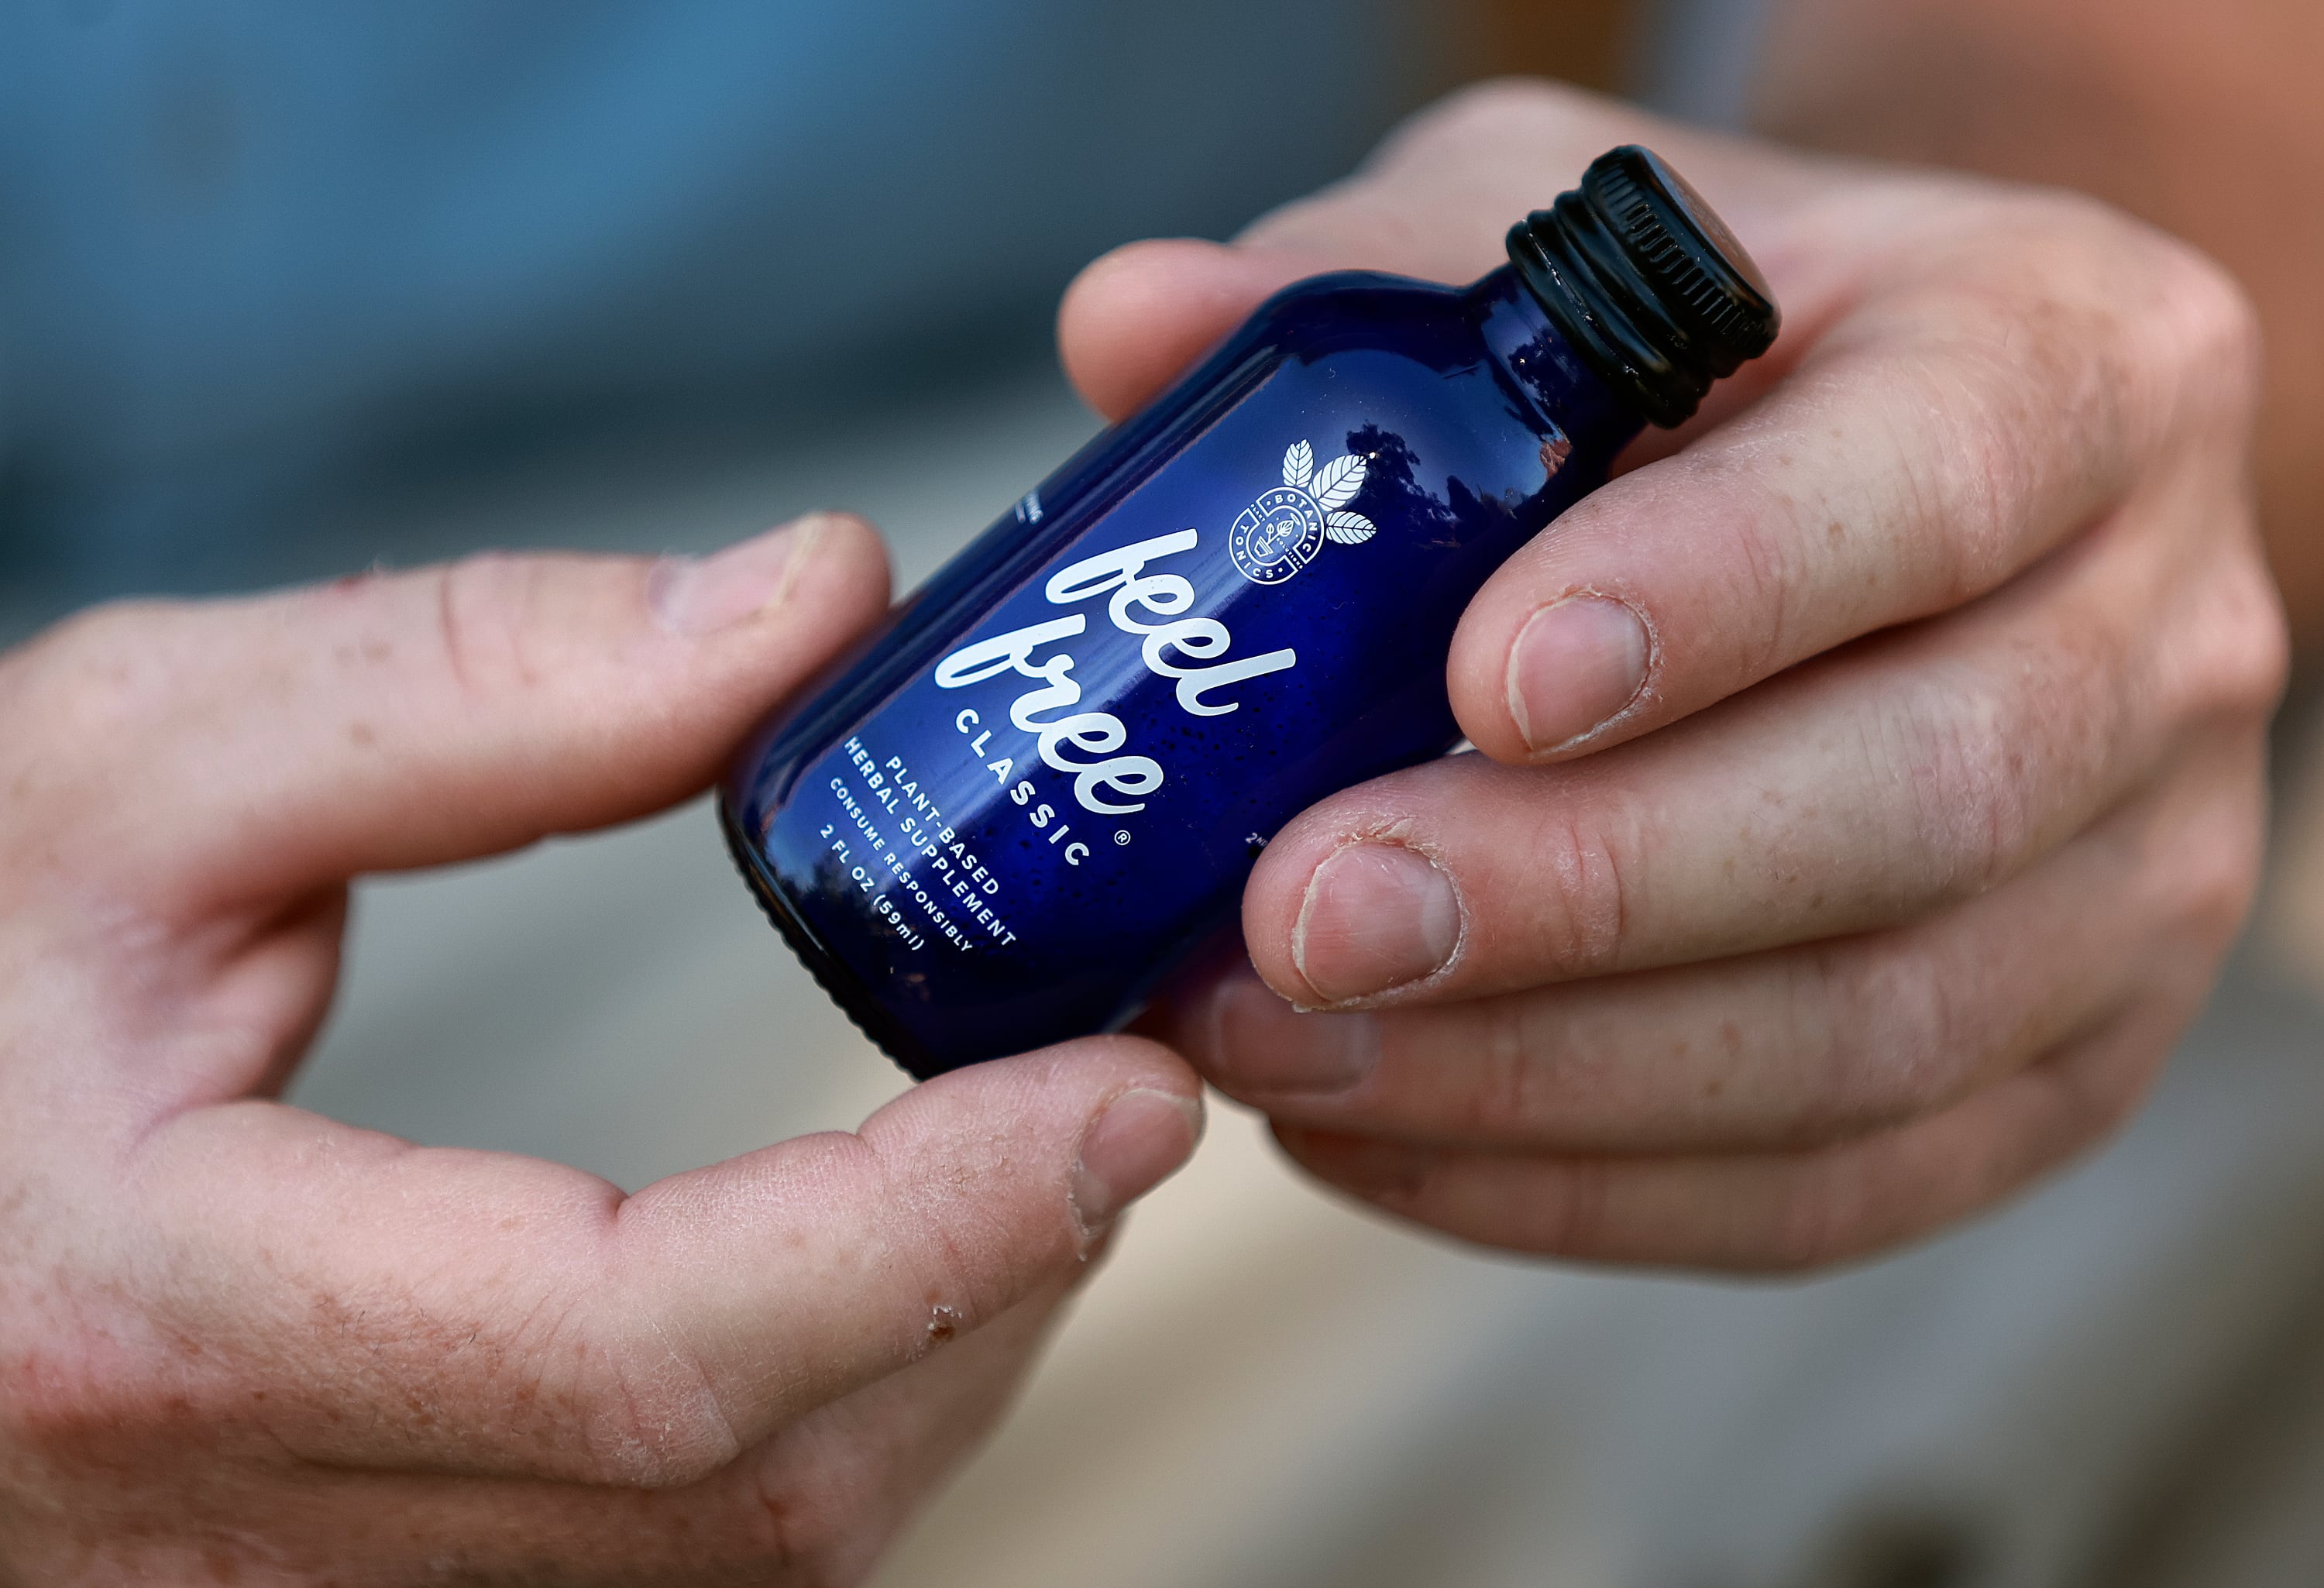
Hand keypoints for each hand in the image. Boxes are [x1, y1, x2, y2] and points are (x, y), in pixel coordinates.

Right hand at [0, 516, 1202, 1580]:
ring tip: (1029, 1153)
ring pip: (745, 1556)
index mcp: (166, 1321)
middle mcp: (247, 1536)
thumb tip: (811, 609)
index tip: (1128, 1088)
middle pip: (752, 1490)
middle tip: (1117, 1088)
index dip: (936, 1227)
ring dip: (943, 1354)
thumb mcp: (133, 757)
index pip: (647, 1354)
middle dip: (990, 1287)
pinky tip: (884, 1266)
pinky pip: (682, 1563)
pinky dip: (840, 1409)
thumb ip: (475, 682)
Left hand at [1064, 82, 2284, 1268]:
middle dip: (1587, 890)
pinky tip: (1378, 1139)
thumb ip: (1373, 281)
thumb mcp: (1562, 239)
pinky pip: (1839, 1185)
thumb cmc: (1716, 356)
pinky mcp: (2062, 1059)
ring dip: (1549, 1073)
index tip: (1481, 684)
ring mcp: (2137, 876)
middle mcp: (2159, 633)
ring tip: (1287, 1048)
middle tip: (1311, 919)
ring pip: (1876, 1037)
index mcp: (2070, 367)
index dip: (1718, 593)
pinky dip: (1588, 1189)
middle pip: (1919, 799)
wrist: (1886, 493)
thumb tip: (1130, 330)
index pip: (1933, 482)